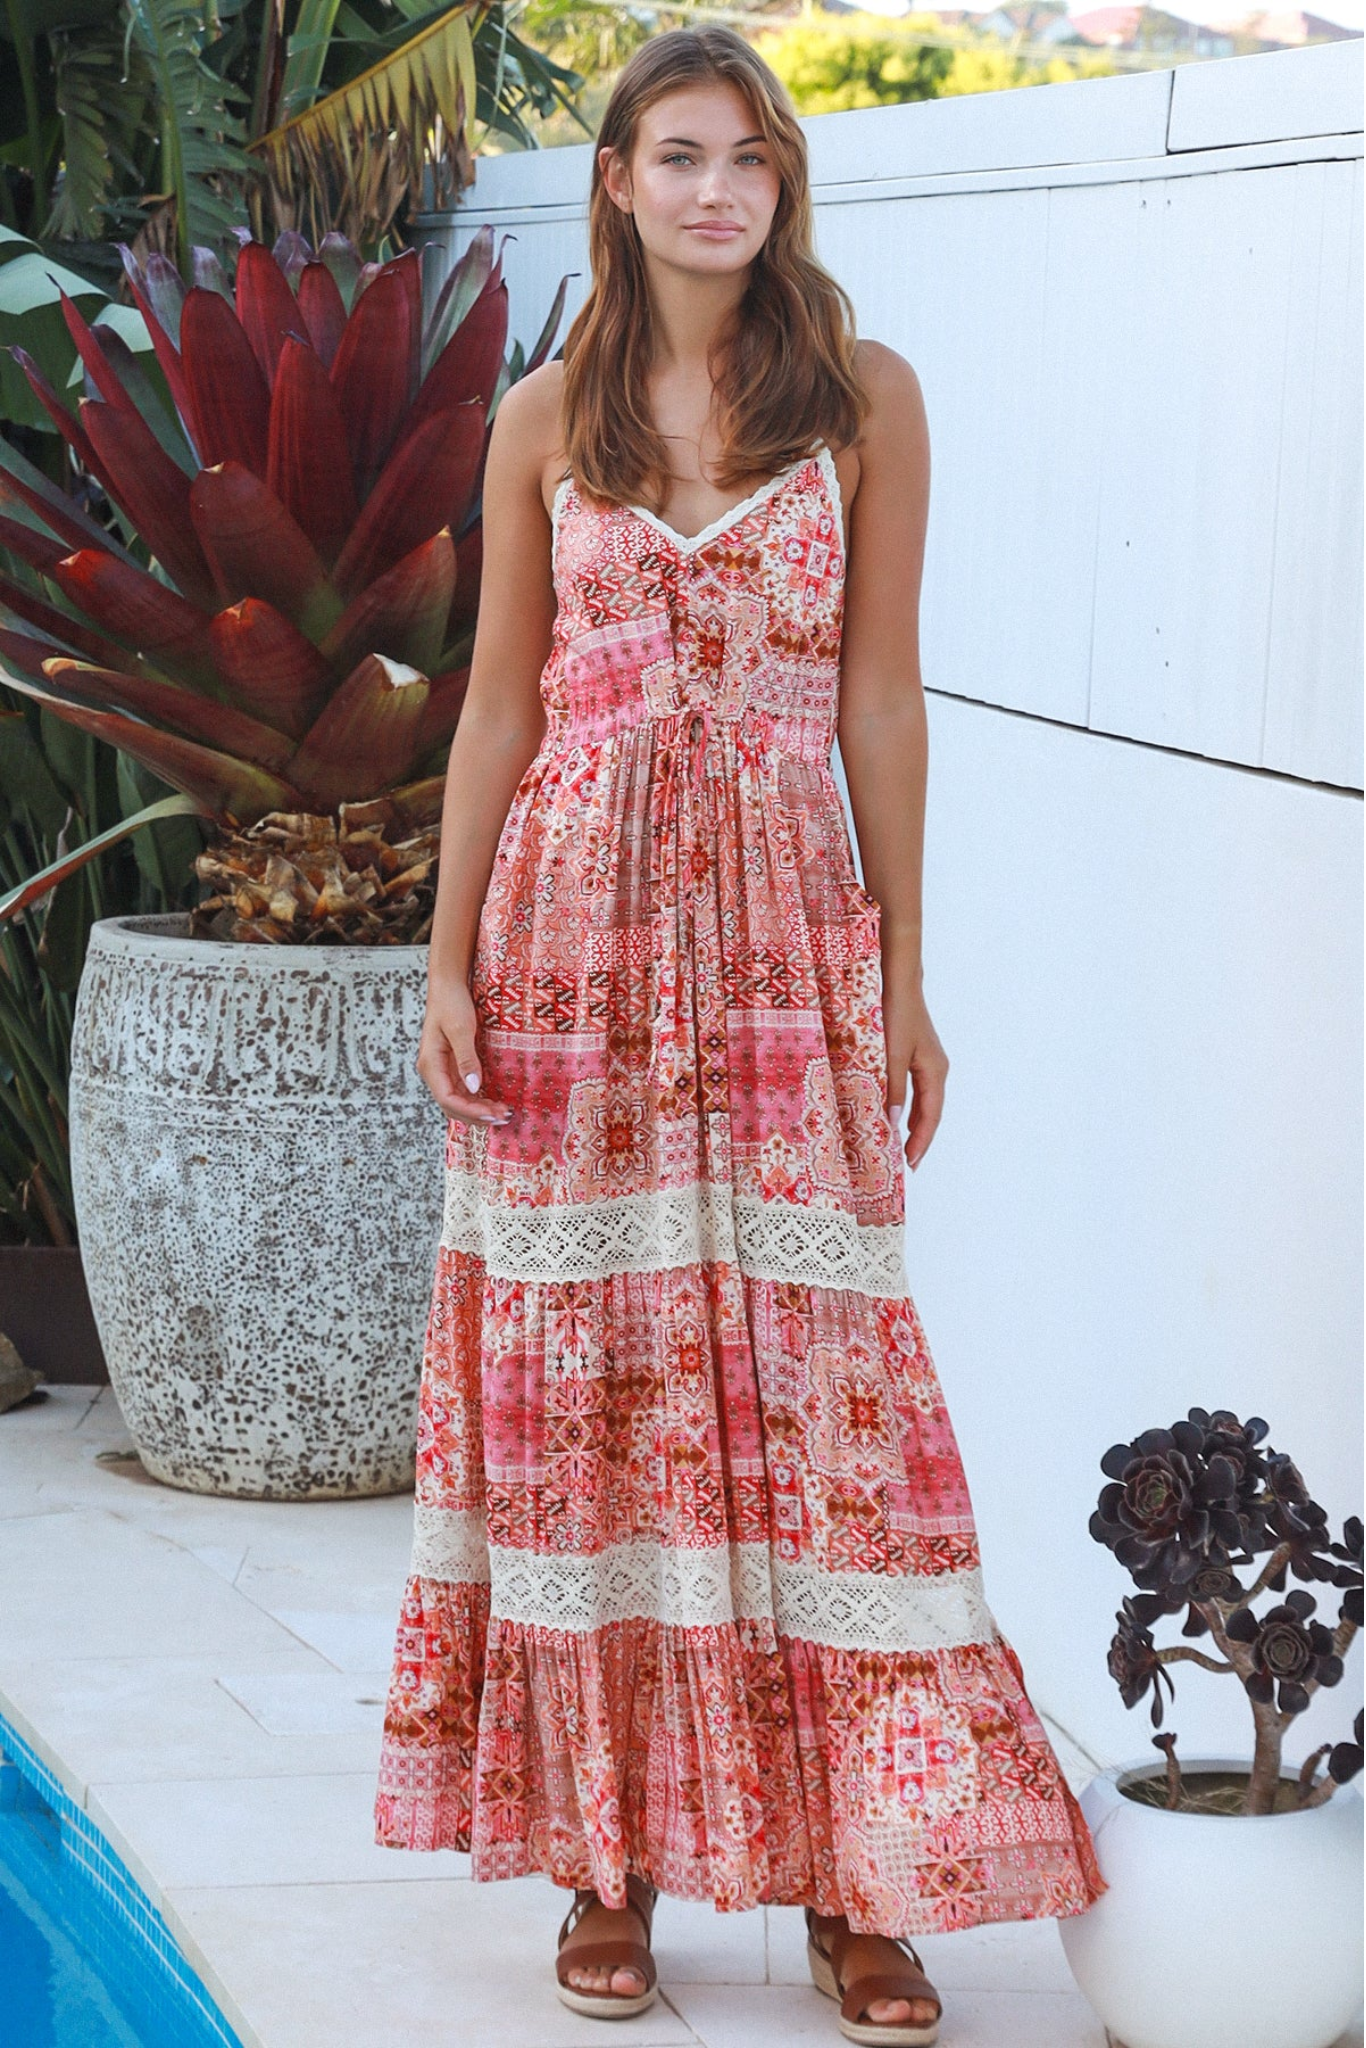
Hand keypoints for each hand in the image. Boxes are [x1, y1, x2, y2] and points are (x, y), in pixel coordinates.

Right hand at [416, 976, 512, 1125]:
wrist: (448, 984)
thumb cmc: (452, 1002)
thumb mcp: (461, 1028)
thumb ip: (467, 1059)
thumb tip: (474, 1087)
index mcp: (430, 1064)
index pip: (447, 1099)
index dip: (470, 1111)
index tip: (493, 1114)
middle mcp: (434, 1071)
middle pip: (452, 1105)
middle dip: (477, 1115)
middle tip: (504, 1117)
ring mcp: (442, 1069)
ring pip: (458, 1100)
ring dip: (479, 1110)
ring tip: (503, 1112)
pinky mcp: (452, 1065)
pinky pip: (464, 1090)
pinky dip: (478, 1099)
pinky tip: (494, 1101)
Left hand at [882, 966, 947, 1171]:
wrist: (899, 983)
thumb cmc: (896, 1015)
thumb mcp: (892, 1055)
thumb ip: (894, 1089)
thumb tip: (893, 1123)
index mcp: (935, 1071)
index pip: (931, 1116)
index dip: (921, 1141)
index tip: (911, 1163)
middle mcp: (936, 1069)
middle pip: (931, 1113)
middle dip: (920, 1139)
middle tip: (908, 1164)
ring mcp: (928, 1062)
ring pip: (924, 1102)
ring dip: (915, 1125)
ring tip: (904, 1147)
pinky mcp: (918, 1056)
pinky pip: (917, 1090)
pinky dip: (910, 1108)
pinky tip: (899, 1117)